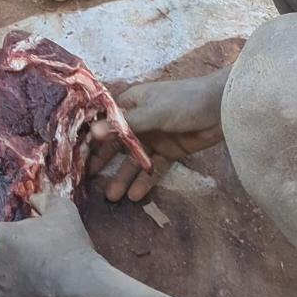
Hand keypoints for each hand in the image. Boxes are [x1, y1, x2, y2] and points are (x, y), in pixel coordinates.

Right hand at [89, 75, 225, 202]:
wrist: (222, 108)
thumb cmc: (184, 100)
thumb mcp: (153, 112)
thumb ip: (125, 125)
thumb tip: (93, 133)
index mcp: (131, 103)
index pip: (105, 122)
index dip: (90, 138)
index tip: (74, 157)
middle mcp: (138, 120)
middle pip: (116, 143)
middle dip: (102, 161)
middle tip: (87, 180)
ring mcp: (154, 137)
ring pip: (134, 160)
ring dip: (123, 176)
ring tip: (112, 196)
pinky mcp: (169, 152)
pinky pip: (153, 168)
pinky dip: (145, 181)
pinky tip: (136, 196)